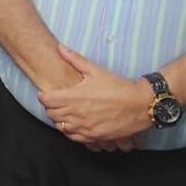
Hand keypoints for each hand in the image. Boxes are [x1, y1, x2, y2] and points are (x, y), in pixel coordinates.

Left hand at [39, 45, 153, 150]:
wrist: (141, 105)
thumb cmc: (118, 87)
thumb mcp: (96, 70)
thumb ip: (75, 59)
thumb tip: (60, 48)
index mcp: (74, 97)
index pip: (46, 100)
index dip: (44, 96)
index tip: (48, 94)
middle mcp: (76, 114)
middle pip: (51, 114)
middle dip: (51, 108)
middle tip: (57, 102)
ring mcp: (84, 127)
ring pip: (60, 127)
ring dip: (60, 120)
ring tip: (66, 113)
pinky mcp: (93, 137)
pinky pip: (73, 138)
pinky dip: (71, 131)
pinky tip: (76, 124)